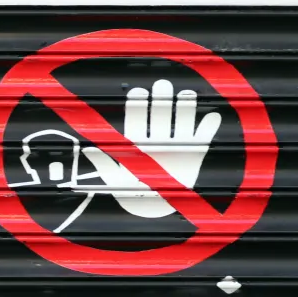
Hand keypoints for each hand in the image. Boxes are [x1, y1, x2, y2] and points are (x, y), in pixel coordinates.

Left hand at [77, 78, 220, 219]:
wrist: (153, 211)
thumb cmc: (130, 193)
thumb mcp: (113, 179)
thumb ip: (104, 163)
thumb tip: (86, 149)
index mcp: (137, 142)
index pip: (137, 119)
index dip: (137, 105)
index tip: (137, 92)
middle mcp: (157, 139)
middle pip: (160, 114)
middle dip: (161, 99)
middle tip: (162, 85)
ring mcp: (177, 145)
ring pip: (182, 121)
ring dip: (184, 107)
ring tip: (185, 94)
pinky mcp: (195, 155)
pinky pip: (204, 138)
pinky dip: (209, 128)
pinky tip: (211, 117)